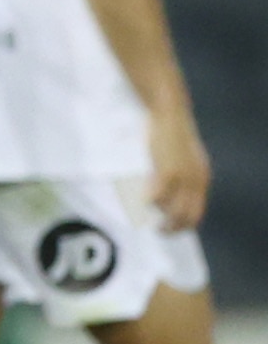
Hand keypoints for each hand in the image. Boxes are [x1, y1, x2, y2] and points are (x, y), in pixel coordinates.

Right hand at [148, 96, 211, 232]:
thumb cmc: (172, 134)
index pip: (197, 212)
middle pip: (186, 216)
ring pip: (171, 209)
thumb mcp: (185, 157)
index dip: (184, 224)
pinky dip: (150, 202)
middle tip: (159, 230)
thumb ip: (184, 175)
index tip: (170, 228)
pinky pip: (158, 196)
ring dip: (159, 215)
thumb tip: (169, 194)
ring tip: (147, 216)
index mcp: (202, 178)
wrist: (170, 113)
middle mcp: (196, 181)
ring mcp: (183, 178)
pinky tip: (142, 201)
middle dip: (172, 227)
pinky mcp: (168, 172)